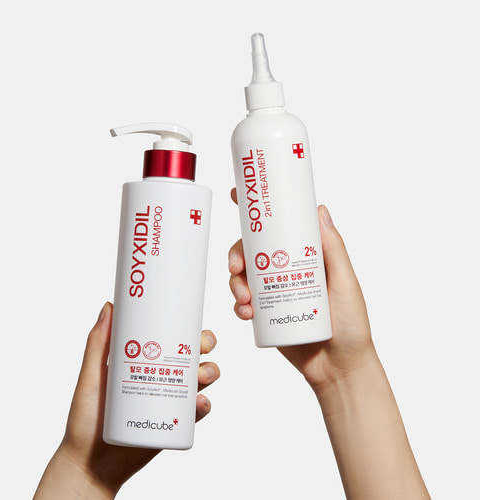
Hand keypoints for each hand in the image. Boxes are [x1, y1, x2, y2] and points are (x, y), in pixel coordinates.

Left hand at [35, 302, 218, 498]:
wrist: (88, 463)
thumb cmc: (86, 418)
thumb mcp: (91, 376)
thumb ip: (98, 343)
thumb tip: (109, 306)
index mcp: (147, 362)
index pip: (173, 339)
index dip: (189, 328)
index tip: (193, 321)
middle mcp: (162, 378)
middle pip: (193, 356)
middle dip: (204, 347)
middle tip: (200, 346)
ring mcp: (169, 402)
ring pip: (201, 381)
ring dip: (209, 373)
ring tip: (200, 376)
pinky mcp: (172, 425)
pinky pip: (196, 413)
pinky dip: (203, 406)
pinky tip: (199, 402)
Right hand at [228, 188, 376, 393]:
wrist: (338, 369)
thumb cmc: (351, 325)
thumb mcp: (345, 283)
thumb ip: (333, 249)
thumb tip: (320, 210)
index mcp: (305, 256)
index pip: (280, 227)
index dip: (257, 212)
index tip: (236, 197)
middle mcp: (286, 270)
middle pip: (253, 250)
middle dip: (237, 254)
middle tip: (236, 266)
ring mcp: (275, 292)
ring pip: (243, 276)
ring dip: (236, 283)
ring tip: (245, 299)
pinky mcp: (266, 314)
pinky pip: (243, 302)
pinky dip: (238, 304)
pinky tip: (246, 313)